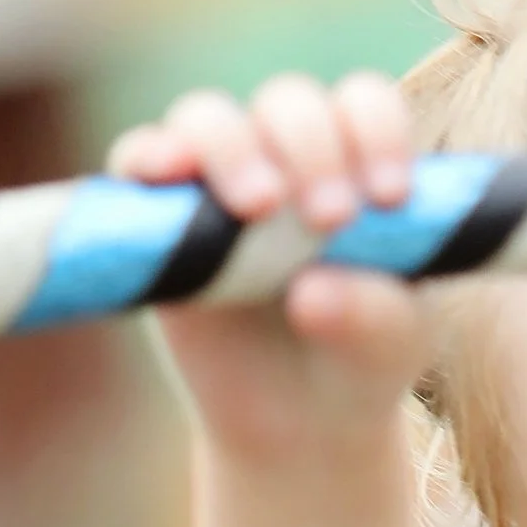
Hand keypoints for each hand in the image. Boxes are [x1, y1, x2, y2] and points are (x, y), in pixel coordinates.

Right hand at [106, 72, 427, 462]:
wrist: (294, 424)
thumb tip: (311, 291)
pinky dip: (148, 156)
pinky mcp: (153, 216)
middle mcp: (284, 156)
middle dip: (310, 146)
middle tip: (329, 218)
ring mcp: (214, 180)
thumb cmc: (358, 360)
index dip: (376, 133)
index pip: (364, 105)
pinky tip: (166, 174)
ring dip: (230, 147)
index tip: (389, 198)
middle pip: (287, 103)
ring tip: (258, 208)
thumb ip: (372, 314)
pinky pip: (137, 160)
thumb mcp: (389, 346)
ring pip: (206, 117)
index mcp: (357, 164)